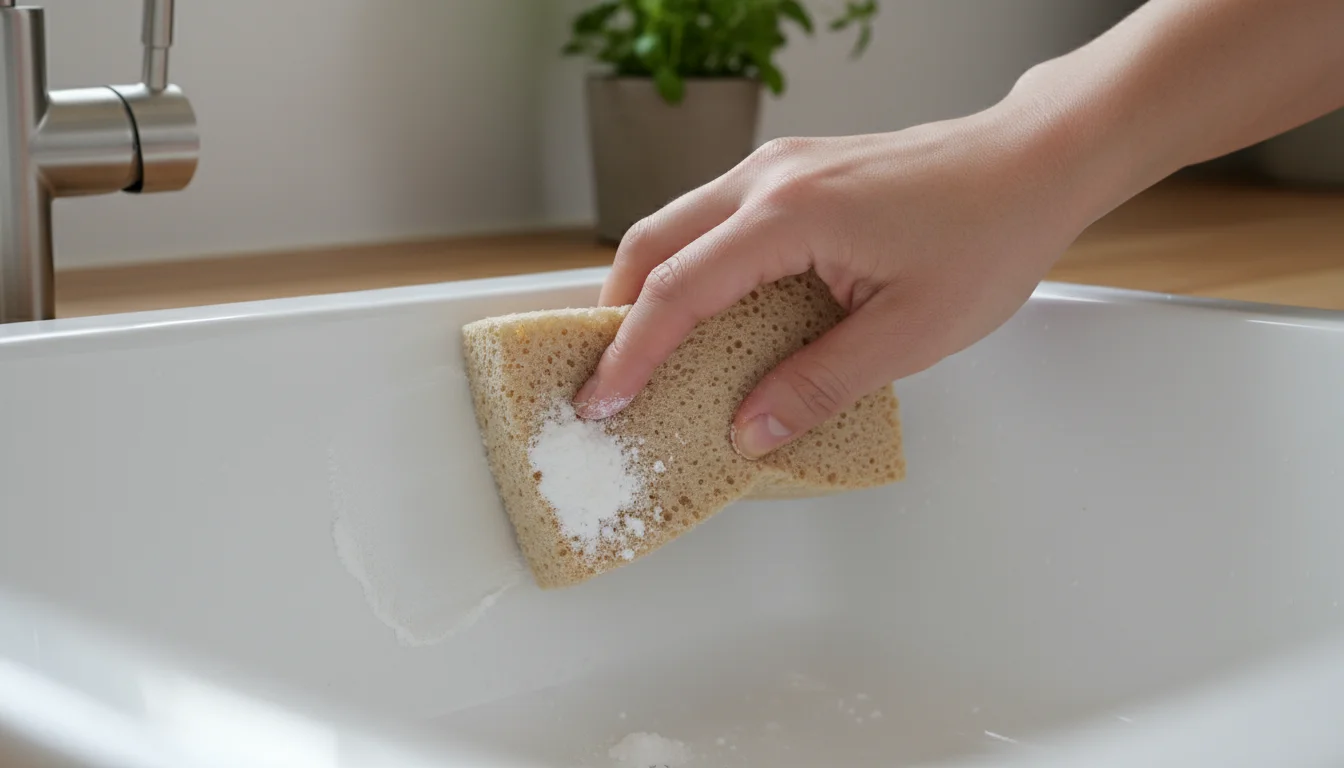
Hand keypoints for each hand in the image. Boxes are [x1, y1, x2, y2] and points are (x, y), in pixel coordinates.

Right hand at [572, 99, 1105, 458]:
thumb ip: (820, 384)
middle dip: (617, 315)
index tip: (604, 401)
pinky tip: (708, 314)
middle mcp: (769, 178)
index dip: (633, 352)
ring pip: (678, 225)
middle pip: (653, 243)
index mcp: (791, 214)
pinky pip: (716, 220)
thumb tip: (750, 429)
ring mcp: (779, 168)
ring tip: (646, 355)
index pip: (680, 289)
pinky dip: (692, 269)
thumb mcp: (910, 333)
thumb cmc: (990, 233)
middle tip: (607, 380)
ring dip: (651, 288)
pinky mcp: (796, 174)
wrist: (1034, 163)